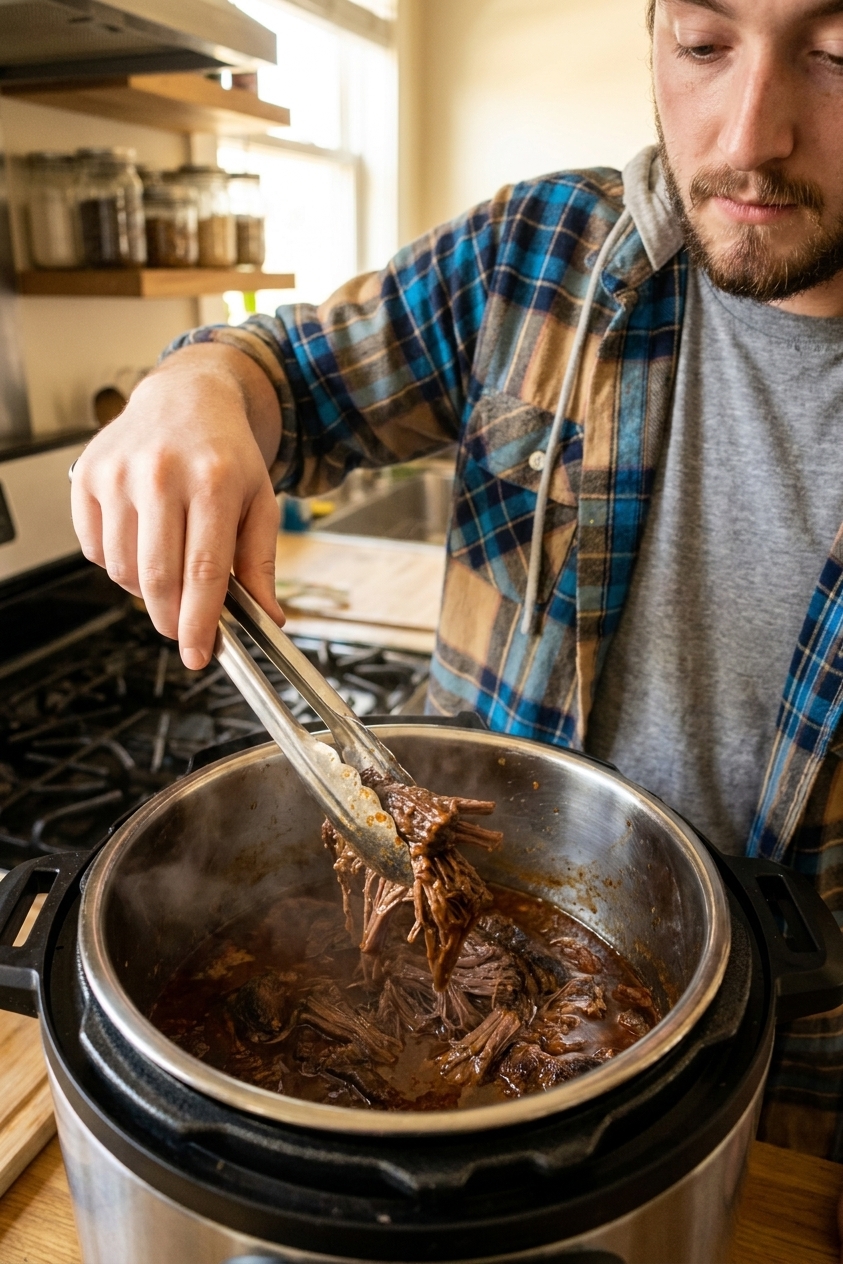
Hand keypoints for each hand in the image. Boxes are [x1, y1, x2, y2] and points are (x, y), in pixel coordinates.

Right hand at [71, 343, 284, 668]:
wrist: (187, 398)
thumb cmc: (227, 454)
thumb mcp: (260, 503)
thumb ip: (261, 564)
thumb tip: (269, 619)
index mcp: (214, 481)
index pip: (204, 571)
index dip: (199, 623)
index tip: (198, 654)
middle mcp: (162, 474)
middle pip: (158, 578)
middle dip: (171, 619)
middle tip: (182, 630)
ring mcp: (119, 473)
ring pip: (123, 570)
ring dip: (145, 592)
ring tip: (168, 574)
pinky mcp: (87, 476)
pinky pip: (96, 550)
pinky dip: (118, 564)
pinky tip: (142, 544)